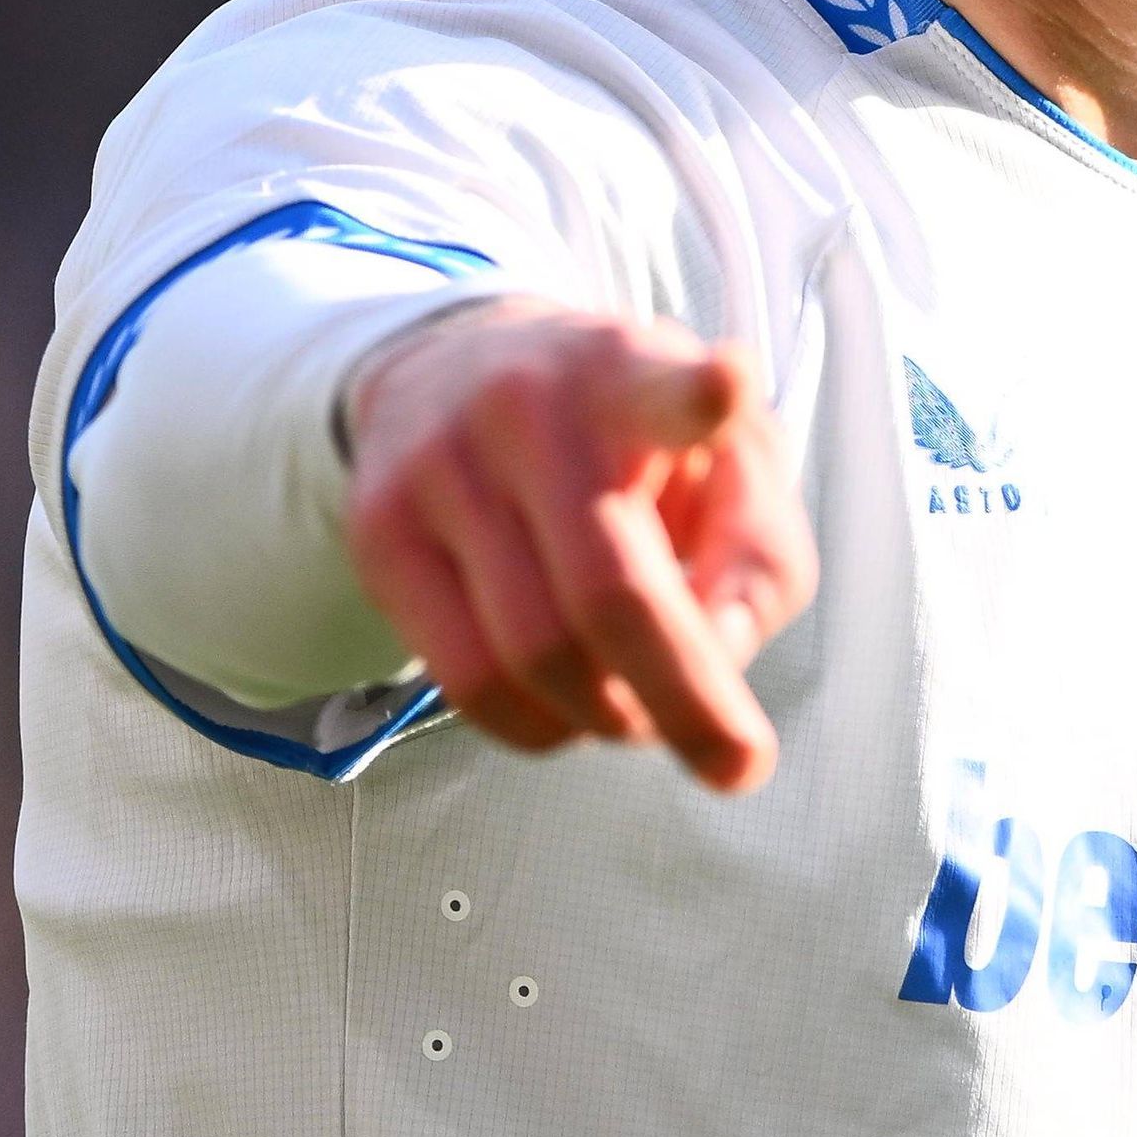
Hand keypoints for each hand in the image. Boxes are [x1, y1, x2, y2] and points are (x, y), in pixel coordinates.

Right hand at [339, 300, 816, 790]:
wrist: (449, 372)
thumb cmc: (624, 439)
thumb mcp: (720, 459)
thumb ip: (756, 558)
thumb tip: (719, 663)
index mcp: (631, 374)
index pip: (660, 382)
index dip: (698, 394)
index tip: (725, 388)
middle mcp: (528, 410)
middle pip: (609, 593)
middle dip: (686, 702)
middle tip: (733, 763)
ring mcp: (441, 470)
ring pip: (533, 656)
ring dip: (608, 716)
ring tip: (640, 708)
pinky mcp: (380, 534)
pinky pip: (466, 683)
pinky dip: (537, 726)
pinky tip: (570, 705)